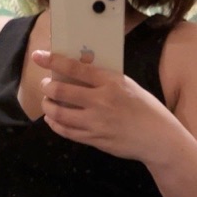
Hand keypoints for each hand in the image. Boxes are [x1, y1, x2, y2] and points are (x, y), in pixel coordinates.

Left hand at [31, 49, 175, 162]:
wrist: (157, 138)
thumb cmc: (145, 109)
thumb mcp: (128, 86)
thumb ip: (105, 80)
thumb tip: (80, 73)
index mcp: (111, 82)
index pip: (76, 68)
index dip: (53, 61)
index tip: (38, 56)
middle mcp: (100, 101)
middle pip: (61, 91)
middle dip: (47, 87)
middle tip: (45, 84)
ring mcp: (96, 122)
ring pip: (59, 113)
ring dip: (48, 106)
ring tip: (48, 102)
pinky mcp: (94, 139)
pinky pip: (66, 131)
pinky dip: (55, 124)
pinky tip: (53, 119)